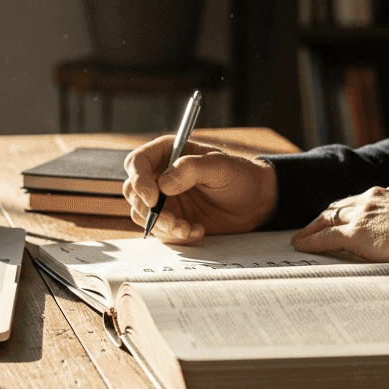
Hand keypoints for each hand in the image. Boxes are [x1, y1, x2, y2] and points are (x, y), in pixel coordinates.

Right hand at [123, 135, 277, 242]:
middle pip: (133, 191)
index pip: (137, 163)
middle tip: (173, 221)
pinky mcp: (171, 219)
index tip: (154, 198)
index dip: (139, 180)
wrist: (255, 203)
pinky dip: (175, 236)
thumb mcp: (221, 167)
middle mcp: (160, 175)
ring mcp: (164, 199)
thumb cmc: (240, 176)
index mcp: (168, 153)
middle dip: (149, 210)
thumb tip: (164, 183)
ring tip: (188, 228)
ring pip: (142, 214)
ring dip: (162, 226)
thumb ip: (192, 169)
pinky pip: (160, 231)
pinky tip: (197, 231)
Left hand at [290, 185, 388, 262]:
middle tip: (313, 225)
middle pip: (340, 206)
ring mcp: (363, 214)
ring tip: (302, 236)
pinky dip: (311, 241)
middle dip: (325, 215)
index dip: (348, 209)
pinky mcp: (355, 232)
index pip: (361, 201)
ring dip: (313, 227)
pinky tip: (301, 245)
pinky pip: (325, 237)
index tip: (341, 216)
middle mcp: (373, 198)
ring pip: (328, 218)